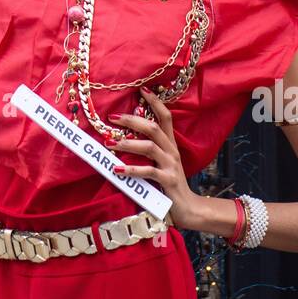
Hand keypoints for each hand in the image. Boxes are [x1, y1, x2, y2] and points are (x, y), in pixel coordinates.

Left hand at [107, 87, 200, 229]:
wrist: (188, 209)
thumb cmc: (169, 185)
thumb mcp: (161, 163)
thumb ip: (149, 150)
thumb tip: (124, 138)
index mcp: (170, 144)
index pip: (166, 116)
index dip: (155, 102)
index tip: (142, 89)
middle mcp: (172, 151)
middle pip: (153, 128)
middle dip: (132, 120)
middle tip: (112, 117)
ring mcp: (171, 165)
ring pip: (149, 147)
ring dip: (128, 143)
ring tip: (109, 143)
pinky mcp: (168, 181)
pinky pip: (148, 172)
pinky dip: (131, 169)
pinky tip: (117, 169)